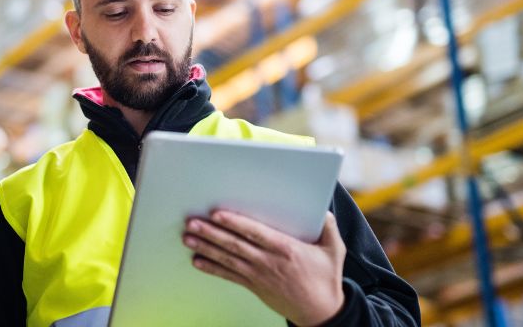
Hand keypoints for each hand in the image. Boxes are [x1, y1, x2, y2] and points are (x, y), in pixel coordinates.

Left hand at [182, 210, 345, 325]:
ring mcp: (258, 275)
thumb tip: (324, 209)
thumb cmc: (326, 279)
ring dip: (206, 248)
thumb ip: (329, 227)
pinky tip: (197, 261)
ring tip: (188, 237)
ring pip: (227, 259)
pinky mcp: (254, 286)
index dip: (235, 223)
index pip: (255, 233)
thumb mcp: (334, 250)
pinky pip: (229, 276)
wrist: (320, 312)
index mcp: (286, 249)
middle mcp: (268, 262)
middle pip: (234, 245)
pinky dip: (212, 269)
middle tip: (191, 223)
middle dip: (211, 233)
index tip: (217, 214)